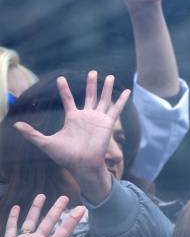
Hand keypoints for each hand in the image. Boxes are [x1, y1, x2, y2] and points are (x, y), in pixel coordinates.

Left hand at [14, 72, 130, 203]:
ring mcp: (98, 119)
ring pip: (103, 99)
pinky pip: (116, 109)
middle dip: (91, 84)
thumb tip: (15, 125)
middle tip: (93, 72)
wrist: (82, 164)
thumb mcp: (45, 142)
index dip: (64, 89)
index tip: (60, 78)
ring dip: (106, 88)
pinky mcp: (108, 123)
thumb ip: (32, 133)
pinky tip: (127, 91)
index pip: (68, 100)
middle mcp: (87, 117)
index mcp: (73, 119)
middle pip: (90, 96)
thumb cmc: (65, 156)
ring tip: (109, 76)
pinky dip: (122, 100)